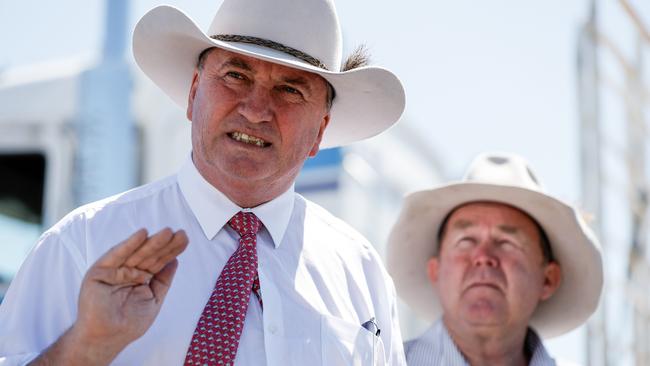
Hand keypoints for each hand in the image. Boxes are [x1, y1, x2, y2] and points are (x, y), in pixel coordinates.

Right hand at [71, 228, 188, 360]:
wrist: (107, 339)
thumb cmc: (129, 323)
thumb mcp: (154, 299)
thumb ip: (163, 280)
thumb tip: (175, 261)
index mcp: (141, 276)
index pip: (159, 261)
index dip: (172, 250)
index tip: (185, 239)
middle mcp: (128, 270)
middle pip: (150, 254)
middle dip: (166, 244)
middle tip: (181, 234)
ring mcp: (114, 269)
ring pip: (137, 253)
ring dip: (152, 242)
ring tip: (168, 232)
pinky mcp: (100, 270)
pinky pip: (117, 255)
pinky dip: (129, 244)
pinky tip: (142, 234)